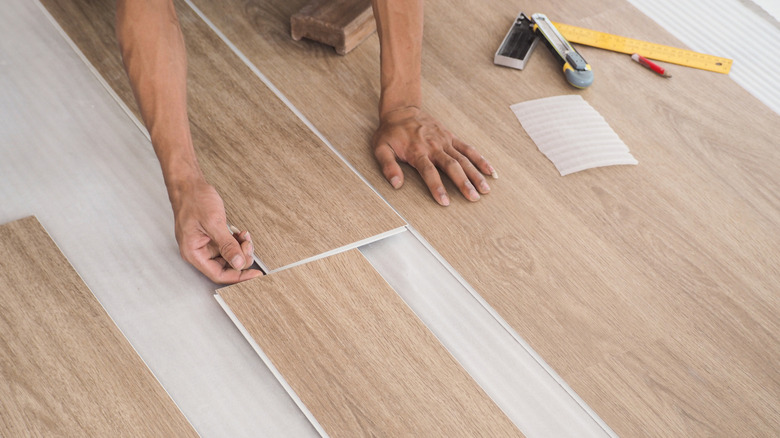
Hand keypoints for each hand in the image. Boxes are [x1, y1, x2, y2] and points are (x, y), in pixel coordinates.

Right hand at [169, 178, 262, 283]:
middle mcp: (198, 251)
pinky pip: (228, 246)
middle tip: (248, 245)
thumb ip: (227, 245)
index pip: (218, 274)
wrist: (189, 184)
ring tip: (245, 237)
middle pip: (225, 267)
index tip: (255, 274)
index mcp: (193, 252)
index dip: (238, 276)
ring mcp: (205, 244)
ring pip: (229, 256)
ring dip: (241, 249)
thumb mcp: (213, 222)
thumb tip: (238, 263)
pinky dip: (237, 241)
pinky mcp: (212, 237)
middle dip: (241, 258)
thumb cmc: (194, 200)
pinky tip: (241, 234)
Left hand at [372, 106, 495, 205]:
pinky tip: (489, 171)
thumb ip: (388, 166)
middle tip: (473, 198)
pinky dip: (480, 159)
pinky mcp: (451, 137)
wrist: (402, 110)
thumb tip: (396, 184)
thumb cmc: (390, 132)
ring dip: (475, 174)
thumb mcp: (381, 148)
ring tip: (485, 190)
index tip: (445, 202)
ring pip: (463, 159)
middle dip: (463, 183)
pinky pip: (468, 148)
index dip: (437, 187)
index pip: (429, 172)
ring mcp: (445, 141)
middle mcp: (434, 146)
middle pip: (451, 166)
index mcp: (417, 151)